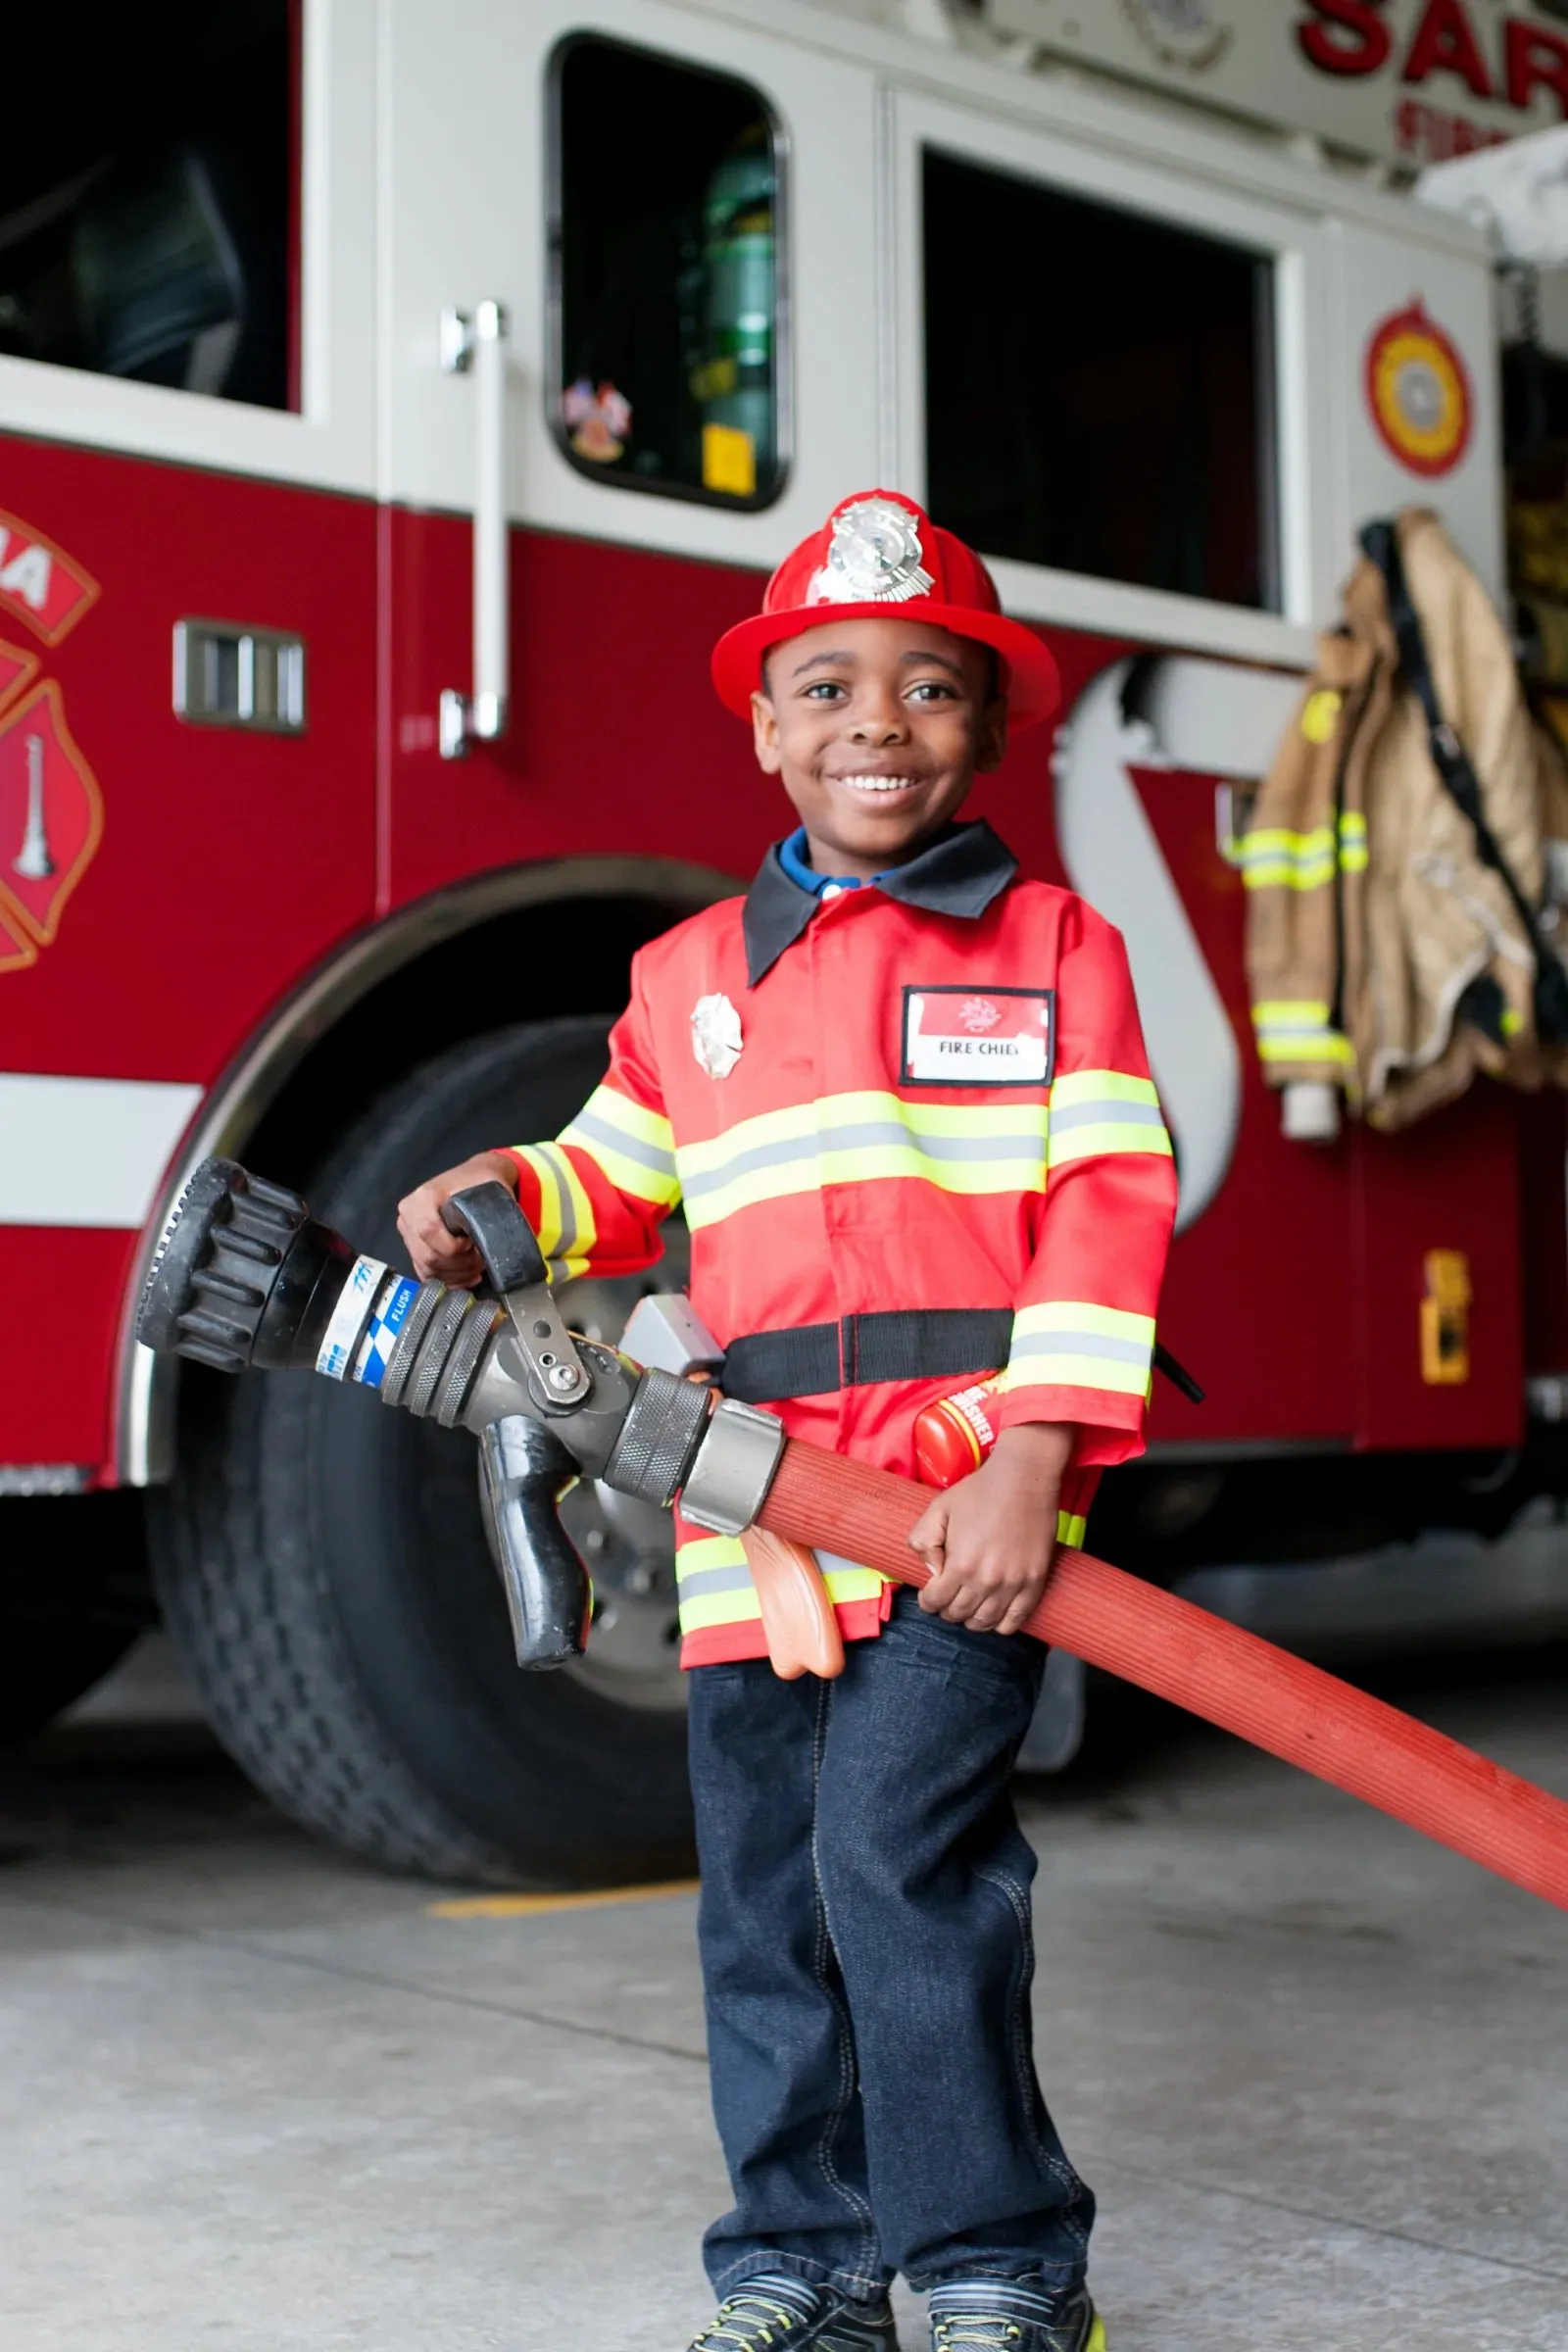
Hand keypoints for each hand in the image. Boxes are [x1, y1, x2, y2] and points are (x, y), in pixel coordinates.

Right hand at [395, 1150, 519, 1284]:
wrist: (475, 1178)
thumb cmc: (483, 1183)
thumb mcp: (489, 1191)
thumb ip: (486, 1215)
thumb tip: (488, 1247)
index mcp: (423, 1197)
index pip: (428, 1230)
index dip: (453, 1247)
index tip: (473, 1245)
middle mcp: (409, 1214)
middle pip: (428, 1255)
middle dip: (458, 1266)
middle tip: (480, 1262)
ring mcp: (408, 1232)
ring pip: (427, 1267)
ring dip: (455, 1275)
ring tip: (477, 1269)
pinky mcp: (413, 1247)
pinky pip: (425, 1272)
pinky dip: (448, 1279)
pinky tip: (467, 1277)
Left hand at [907, 1421, 1075, 1635]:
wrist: (1025, 1479)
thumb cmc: (980, 1491)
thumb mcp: (938, 1508)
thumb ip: (923, 1541)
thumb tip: (932, 1570)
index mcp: (960, 1564)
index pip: (935, 1602)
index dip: (928, 1601)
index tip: (929, 1595)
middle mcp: (986, 1581)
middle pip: (959, 1614)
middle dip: (947, 1609)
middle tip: (948, 1598)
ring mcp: (1013, 1584)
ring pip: (985, 1622)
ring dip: (971, 1619)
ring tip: (969, 1606)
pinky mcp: (1035, 1582)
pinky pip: (1016, 1620)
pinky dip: (1001, 1624)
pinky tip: (994, 1615)